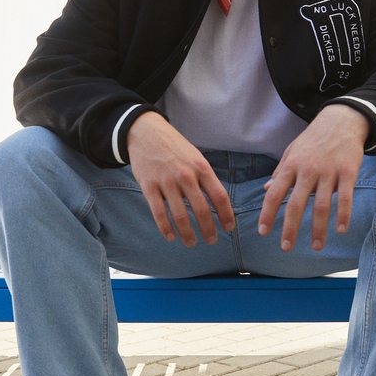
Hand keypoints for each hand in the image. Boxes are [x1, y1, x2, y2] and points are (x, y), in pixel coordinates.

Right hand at [126, 111, 234, 246]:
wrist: (146, 132)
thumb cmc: (174, 148)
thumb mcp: (196, 157)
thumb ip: (205, 178)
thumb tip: (217, 203)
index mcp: (201, 168)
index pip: (219, 196)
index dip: (226, 215)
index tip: (229, 229)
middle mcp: (186, 176)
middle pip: (202, 210)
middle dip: (208, 230)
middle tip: (211, 241)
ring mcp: (166, 182)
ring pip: (180, 216)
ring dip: (187, 234)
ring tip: (191, 243)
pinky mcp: (149, 186)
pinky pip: (158, 213)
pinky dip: (165, 228)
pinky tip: (171, 237)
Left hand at [258, 106, 369, 251]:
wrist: (341, 120)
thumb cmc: (313, 139)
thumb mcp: (292, 151)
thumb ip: (280, 172)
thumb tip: (266, 190)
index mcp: (291, 166)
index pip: (274, 193)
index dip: (267, 214)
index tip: (263, 232)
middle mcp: (307, 170)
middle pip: (296, 204)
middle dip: (290, 229)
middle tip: (286, 248)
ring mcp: (328, 171)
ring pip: (321, 205)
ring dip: (318, 229)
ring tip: (316, 247)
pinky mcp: (348, 172)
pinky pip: (345, 197)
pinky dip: (343, 215)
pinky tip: (340, 230)